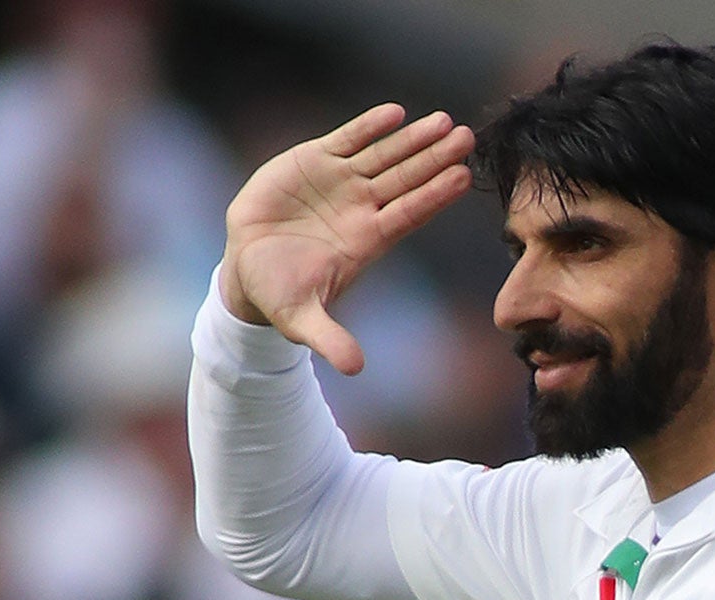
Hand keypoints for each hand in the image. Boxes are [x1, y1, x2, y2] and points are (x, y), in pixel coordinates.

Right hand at [219, 104, 474, 373]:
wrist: (246, 270)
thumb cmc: (280, 296)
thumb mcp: (303, 321)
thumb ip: (330, 340)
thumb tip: (355, 370)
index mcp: (365, 241)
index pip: (409, 214)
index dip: (435, 196)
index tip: (463, 177)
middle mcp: (361, 209)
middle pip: (407, 179)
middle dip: (436, 159)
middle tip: (468, 137)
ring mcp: (340, 183)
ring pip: (384, 156)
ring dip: (413, 139)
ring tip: (445, 121)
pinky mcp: (314, 163)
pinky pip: (347, 140)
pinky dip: (369, 127)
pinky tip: (395, 114)